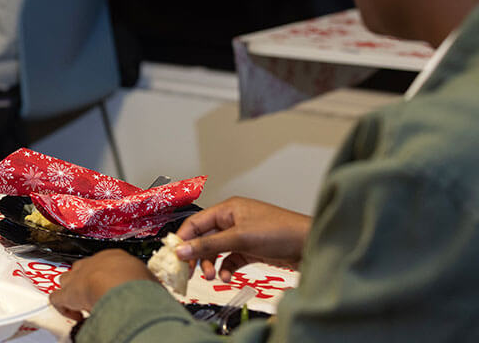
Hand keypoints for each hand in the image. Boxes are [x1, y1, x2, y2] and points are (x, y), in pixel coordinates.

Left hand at [47, 249, 155, 321]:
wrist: (121, 287)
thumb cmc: (138, 283)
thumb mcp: (149, 280)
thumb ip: (148, 284)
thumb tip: (155, 292)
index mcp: (114, 256)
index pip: (105, 263)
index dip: (106, 277)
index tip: (111, 287)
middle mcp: (93, 262)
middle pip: (83, 268)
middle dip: (87, 281)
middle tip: (97, 296)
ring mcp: (77, 276)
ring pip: (66, 279)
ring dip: (72, 291)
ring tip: (84, 305)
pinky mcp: (67, 293)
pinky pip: (57, 298)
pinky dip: (63, 307)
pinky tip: (75, 316)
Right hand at [174, 196, 310, 281]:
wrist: (311, 244)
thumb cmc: (280, 232)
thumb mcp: (240, 238)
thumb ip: (209, 245)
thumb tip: (181, 250)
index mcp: (227, 209)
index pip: (196, 223)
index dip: (183, 239)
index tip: (175, 256)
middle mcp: (233, 220)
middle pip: (204, 238)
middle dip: (198, 255)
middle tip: (190, 271)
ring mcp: (242, 235)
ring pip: (217, 250)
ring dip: (212, 263)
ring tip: (212, 276)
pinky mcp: (252, 249)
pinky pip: (231, 258)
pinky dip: (227, 268)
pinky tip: (228, 276)